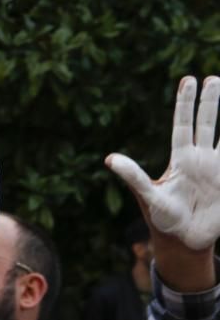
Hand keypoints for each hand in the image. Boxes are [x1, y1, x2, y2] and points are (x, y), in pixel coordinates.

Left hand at [107, 76, 219, 250]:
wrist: (184, 240)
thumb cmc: (162, 219)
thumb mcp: (148, 196)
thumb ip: (133, 176)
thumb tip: (110, 159)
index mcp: (180, 159)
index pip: (184, 125)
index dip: (186, 104)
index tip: (189, 80)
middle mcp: (200, 159)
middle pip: (206, 124)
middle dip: (210, 102)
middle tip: (212, 78)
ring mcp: (217, 168)